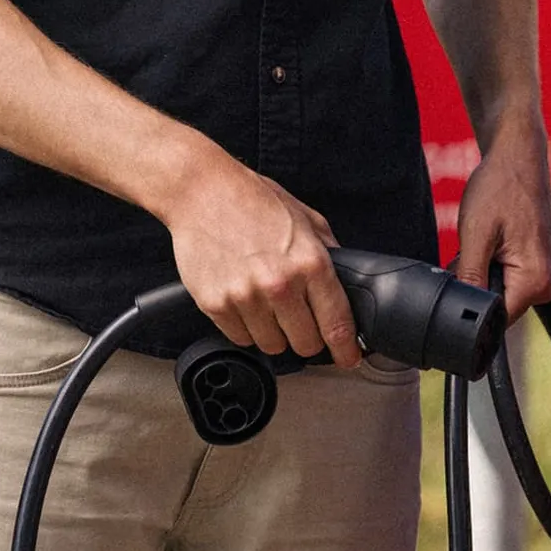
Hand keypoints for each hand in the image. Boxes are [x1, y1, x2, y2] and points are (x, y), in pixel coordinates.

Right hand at [156, 143, 359, 364]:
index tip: (348, 358)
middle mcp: (280, 284)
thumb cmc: (253, 200)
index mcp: (310, 263)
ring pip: (272, 346)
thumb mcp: (307, 218)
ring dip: (275, 334)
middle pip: (305, 344)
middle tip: (302, 323)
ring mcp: (245, 297)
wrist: (202, 192)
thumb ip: (329, 252)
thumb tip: (346, 283)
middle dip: (308, 338)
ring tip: (268, 305)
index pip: (336, 323)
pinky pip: (240, 338)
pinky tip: (245, 302)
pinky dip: (246, 328)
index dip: (346, 348)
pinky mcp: (215, 304)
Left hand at [453, 118, 550, 317]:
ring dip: (483, 274)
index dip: (469, 303)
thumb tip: (461, 312)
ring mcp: (544, 275)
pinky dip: (492, 266)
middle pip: (498, 307)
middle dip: (476, 286)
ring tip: (485, 241)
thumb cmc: (500, 187)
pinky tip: (491, 242)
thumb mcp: (475, 234)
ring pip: (500, 293)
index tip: (462, 273)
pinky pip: (508, 280)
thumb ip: (469, 278)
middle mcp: (547, 284)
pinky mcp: (538, 266)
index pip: (495, 319)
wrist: (519, 157)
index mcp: (536, 281)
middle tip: (473, 250)